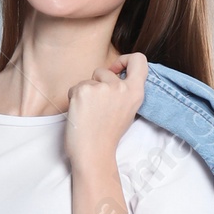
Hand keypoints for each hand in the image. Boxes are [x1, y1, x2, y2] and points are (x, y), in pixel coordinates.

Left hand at [63, 49, 146, 171]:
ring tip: (89, 113)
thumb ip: (125, 90)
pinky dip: (74, 99)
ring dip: (85, 93)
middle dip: (96, 84)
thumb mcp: (127, 109)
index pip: (139, 60)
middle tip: (96, 108)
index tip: (115, 70)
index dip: (125, 60)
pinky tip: (80, 114)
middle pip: (104, 71)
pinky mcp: (83, 91)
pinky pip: (75, 88)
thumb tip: (114, 73)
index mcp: (135, 92)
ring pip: (88, 80)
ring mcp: (102, 88)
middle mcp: (121, 87)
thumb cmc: (106, 135)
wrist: (93, 153)